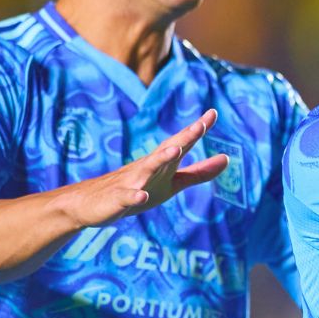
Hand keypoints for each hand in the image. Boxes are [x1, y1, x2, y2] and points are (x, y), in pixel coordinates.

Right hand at [53, 109, 228, 228]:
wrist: (90, 204)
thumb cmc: (137, 188)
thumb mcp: (172, 182)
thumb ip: (199, 172)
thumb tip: (227, 158)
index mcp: (162, 163)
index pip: (182, 142)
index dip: (198, 130)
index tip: (213, 113)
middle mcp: (147, 167)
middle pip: (167, 150)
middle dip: (184, 138)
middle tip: (200, 125)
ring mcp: (130, 182)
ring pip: (146, 169)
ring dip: (160, 159)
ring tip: (175, 150)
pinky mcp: (116, 200)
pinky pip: (126, 197)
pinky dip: (133, 196)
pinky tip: (142, 196)